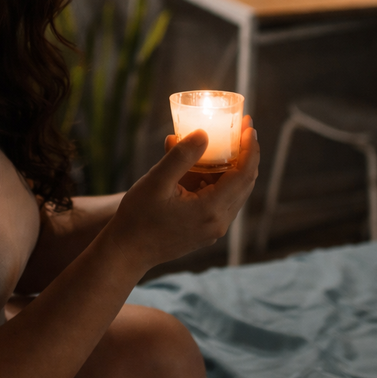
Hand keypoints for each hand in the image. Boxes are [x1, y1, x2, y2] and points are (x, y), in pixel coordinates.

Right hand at [106, 117, 259, 269]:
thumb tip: (203, 134)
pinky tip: (203, 166)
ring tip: (222, 143)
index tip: (248, 125)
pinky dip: (218, 181)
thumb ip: (181, 157)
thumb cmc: (138, 217)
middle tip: (242, 128)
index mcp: (211, 210)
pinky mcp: (206, 231)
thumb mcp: (156, 181)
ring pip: (234, 193)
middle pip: (245, 183)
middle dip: (246, 154)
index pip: (244, 174)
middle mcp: (219, 222)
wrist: (127, 252)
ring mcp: (213, 229)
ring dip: (232, 167)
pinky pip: (221, 201)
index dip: (249, 148)